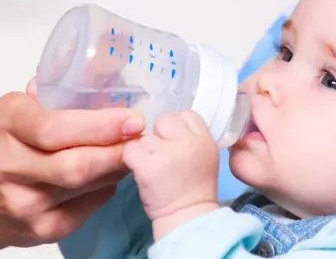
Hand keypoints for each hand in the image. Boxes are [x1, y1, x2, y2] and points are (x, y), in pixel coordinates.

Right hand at [0, 78, 145, 253]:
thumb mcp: (17, 108)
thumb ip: (57, 94)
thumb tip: (109, 70)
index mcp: (6, 124)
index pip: (53, 129)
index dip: (99, 126)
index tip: (132, 118)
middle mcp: (9, 166)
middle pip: (74, 164)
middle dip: (117, 150)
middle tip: (143, 136)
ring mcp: (24, 203)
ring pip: (85, 187)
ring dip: (117, 167)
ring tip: (135, 150)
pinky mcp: (41, 230)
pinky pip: (88, 207)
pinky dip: (106, 187)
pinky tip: (112, 173)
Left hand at [123, 111, 218, 239]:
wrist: (186, 219)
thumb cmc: (193, 190)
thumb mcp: (205, 156)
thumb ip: (190, 137)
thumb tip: (168, 126)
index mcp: (205, 139)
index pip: (186, 115)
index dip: (176, 129)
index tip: (175, 145)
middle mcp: (189, 142)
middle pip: (165, 119)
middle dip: (159, 135)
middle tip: (161, 157)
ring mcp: (167, 152)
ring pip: (146, 137)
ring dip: (145, 151)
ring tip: (154, 170)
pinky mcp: (147, 165)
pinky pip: (130, 149)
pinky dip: (131, 160)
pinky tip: (140, 172)